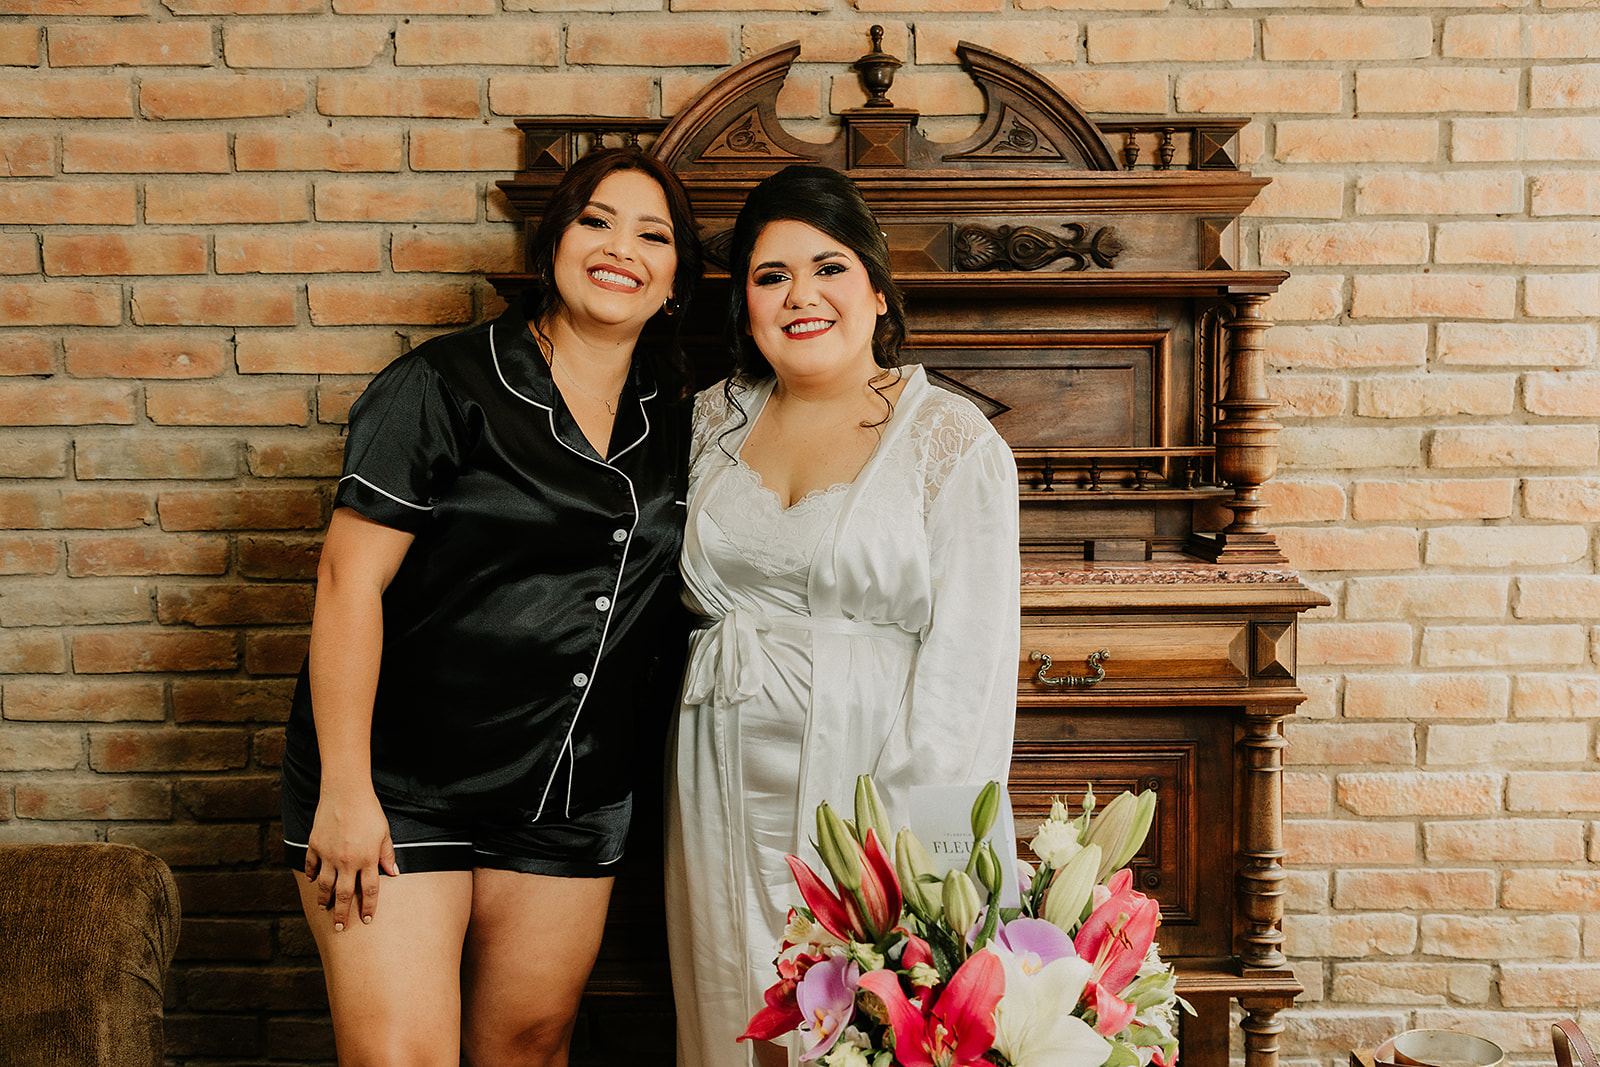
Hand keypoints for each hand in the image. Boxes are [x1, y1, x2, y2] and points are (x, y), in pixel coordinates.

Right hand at [304, 788, 398, 931]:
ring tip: (324, 908)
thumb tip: (394, 873)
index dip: (369, 907)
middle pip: (345, 895)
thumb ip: (387, 854)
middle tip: (340, 928)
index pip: (370, 890)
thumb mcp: (384, 832)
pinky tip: (311, 881)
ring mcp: (328, 855)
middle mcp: (347, 861)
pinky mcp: (314, 846)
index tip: (367, 919)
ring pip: (324, 885)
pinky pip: (310, 866)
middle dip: (343, 914)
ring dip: (324, 899)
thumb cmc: (369, 811)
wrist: (345, 792)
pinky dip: (310, 875)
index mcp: (367, 859)